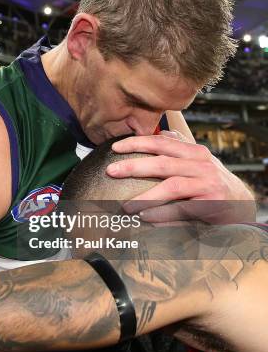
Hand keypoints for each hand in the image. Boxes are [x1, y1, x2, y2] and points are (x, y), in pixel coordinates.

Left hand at [106, 132, 255, 223]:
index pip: (162, 143)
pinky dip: (162, 215)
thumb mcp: (198, 161)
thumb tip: (158, 133)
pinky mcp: (211, 204)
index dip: (137, 143)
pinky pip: (182, 210)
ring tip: (126, 206)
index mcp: (194, 151)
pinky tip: (146, 218)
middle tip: (111, 171)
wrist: (241, 203)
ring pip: (172, 187)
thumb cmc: (211, 181)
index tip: (114, 147)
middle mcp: (201, 165)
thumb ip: (180, 147)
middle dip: (134, 166)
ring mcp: (207, 184)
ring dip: (146, 196)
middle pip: (163, 163)